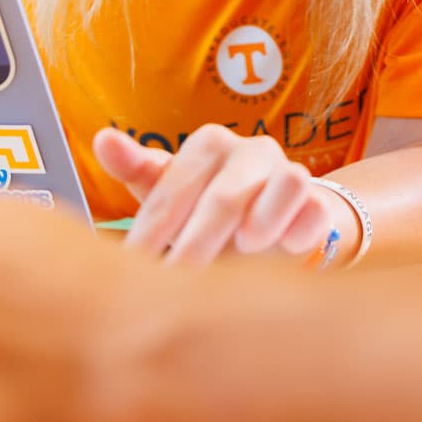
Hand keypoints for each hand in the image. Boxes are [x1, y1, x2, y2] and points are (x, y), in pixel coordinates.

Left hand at [93, 124, 334, 264]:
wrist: (270, 226)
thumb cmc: (205, 209)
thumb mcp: (169, 192)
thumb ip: (136, 168)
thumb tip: (103, 139)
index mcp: (209, 143)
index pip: (174, 189)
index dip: (151, 233)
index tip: (132, 270)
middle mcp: (251, 150)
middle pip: (224, 196)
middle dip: (197, 245)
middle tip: (176, 283)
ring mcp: (288, 172)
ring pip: (286, 182)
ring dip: (263, 221)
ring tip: (243, 249)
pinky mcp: (318, 201)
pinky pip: (317, 208)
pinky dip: (302, 230)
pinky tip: (284, 251)